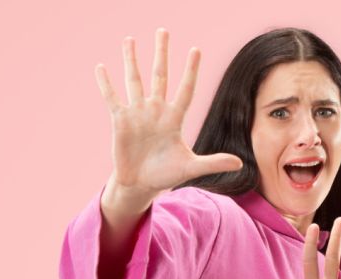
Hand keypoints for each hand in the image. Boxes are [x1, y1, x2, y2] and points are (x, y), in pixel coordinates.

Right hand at [95, 28, 242, 199]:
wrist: (140, 184)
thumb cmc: (166, 175)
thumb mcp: (190, 168)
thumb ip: (213, 162)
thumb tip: (240, 165)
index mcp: (174, 118)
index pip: (185, 89)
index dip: (191, 71)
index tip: (196, 50)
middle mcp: (156, 110)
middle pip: (159, 76)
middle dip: (161, 53)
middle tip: (162, 31)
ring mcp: (137, 113)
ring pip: (134, 80)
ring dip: (131, 60)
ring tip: (129, 39)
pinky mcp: (120, 120)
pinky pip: (112, 98)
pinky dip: (106, 83)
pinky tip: (101, 67)